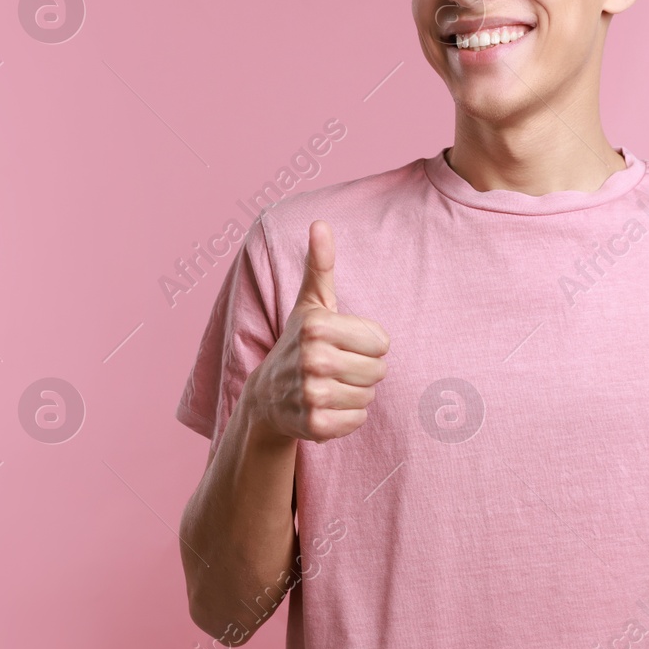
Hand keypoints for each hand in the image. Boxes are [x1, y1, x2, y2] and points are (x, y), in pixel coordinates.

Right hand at [245, 220, 389, 442]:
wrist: (266, 396)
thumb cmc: (298, 341)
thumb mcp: (310, 302)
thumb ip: (320, 264)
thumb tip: (320, 223)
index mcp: (317, 326)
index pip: (381, 342)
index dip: (366, 344)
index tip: (341, 343)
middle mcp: (312, 359)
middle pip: (379, 371)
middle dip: (363, 370)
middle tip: (335, 367)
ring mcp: (311, 394)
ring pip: (370, 397)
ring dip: (355, 394)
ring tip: (330, 386)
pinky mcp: (315, 425)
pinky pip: (358, 421)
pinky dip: (347, 418)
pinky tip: (326, 407)